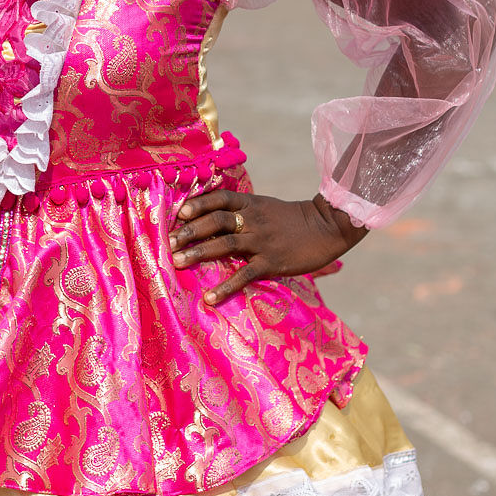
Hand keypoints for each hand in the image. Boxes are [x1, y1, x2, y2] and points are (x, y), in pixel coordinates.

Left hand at [170, 190, 366, 305]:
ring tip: (177, 262)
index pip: (220, 198)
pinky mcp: (272, 262)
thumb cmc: (293, 219)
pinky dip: (226, 286)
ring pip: (224, 244)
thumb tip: (213, 218)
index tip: (178, 212)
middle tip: (169, 241)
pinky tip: (210, 298)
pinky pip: (245, 274)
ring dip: (198, 252)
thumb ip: (242, 210)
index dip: (198, 203)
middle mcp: (252, 219)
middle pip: (216, 220)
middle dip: (190, 230)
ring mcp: (261, 240)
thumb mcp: (266, 207)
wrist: (327, 227)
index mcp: (251, 203)